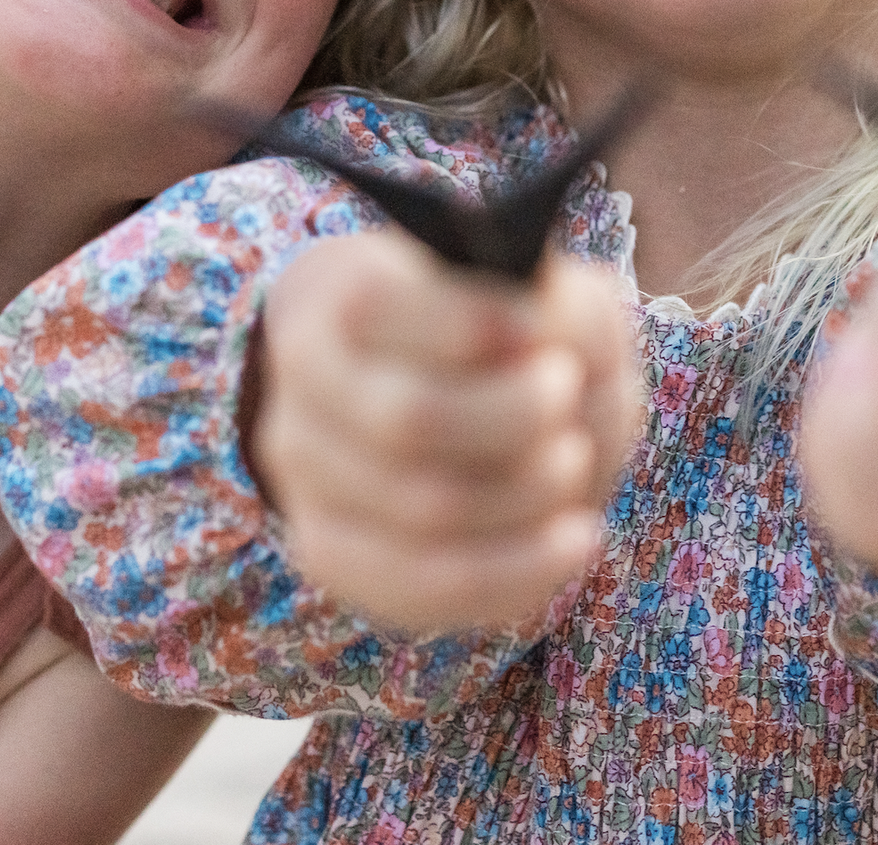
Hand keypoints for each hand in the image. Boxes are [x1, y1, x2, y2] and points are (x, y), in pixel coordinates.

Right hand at [250, 231, 639, 634]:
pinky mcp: (333, 555)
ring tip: (578, 459)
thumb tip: (555, 354)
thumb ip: (557, 308)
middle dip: (515, 414)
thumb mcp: (528, 291)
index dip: (471, 324)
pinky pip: (428, 586)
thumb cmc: (478, 326)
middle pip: (411, 418)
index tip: (544, 331)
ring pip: (427, 510)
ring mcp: (306, 485)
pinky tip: (577, 537)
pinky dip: (521, 566)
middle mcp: (300, 393)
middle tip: (570, 393)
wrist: (397, 381)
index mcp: (327, 306)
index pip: (373, 307)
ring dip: (531, 489)